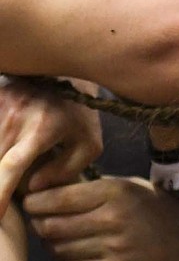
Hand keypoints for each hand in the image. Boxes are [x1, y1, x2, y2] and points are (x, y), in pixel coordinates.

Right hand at [0, 77, 102, 216]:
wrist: (64, 72)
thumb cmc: (78, 113)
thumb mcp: (88, 142)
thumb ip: (66, 169)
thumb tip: (33, 188)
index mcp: (42, 130)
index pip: (12, 166)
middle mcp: (14, 119)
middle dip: (2, 182)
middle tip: (20, 181)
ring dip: (0, 164)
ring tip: (24, 159)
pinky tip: (11, 151)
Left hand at [22, 176, 178, 260]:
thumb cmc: (162, 211)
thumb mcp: (134, 187)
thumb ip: (98, 188)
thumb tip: (56, 189)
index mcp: (115, 191)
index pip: (57, 198)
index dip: (36, 202)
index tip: (32, 202)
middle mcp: (112, 217)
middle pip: (52, 225)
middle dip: (40, 224)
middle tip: (41, 222)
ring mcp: (114, 246)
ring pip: (60, 248)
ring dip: (54, 244)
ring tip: (62, 238)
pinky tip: (77, 253)